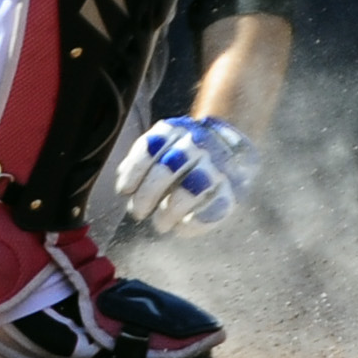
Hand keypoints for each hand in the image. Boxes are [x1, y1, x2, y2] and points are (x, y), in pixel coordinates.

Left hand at [114, 115, 256, 233]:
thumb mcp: (163, 146)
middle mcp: (197, 143)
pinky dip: (194, 223)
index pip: (150, 147)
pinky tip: (180, 227)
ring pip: (190, 189)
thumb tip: (123, 185)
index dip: (134, 171)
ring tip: (159, 224)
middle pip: (167, 168)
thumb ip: (143, 161)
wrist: (232, 147)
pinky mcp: (234, 190)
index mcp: (175, 130)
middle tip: (137, 212)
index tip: (124, 191)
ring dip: (169, 210)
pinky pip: (214, 209)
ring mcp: (217, 166)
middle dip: (148, 193)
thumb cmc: (184, 153)